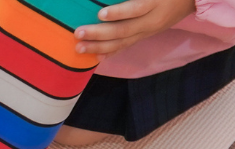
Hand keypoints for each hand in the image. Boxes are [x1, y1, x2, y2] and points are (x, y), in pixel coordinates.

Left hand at [73, 0, 196, 54]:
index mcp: (155, 2)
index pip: (136, 9)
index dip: (118, 12)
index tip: (100, 14)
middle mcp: (152, 19)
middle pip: (124, 29)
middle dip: (100, 33)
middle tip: (79, 33)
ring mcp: (148, 30)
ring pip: (123, 41)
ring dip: (99, 46)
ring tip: (80, 48)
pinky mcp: (146, 36)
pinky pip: (127, 46)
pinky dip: (111, 52)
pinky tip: (96, 57)